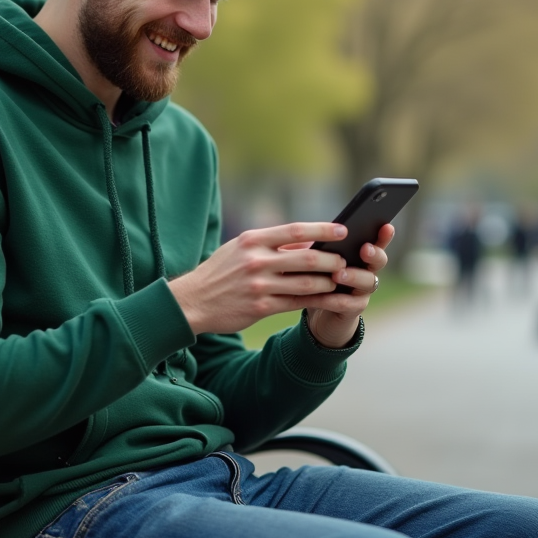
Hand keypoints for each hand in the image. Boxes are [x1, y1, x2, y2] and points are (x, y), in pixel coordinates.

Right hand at [168, 223, 349, 335]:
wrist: (193, 301)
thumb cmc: (220, 272)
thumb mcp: (240, 248)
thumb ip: (271, 243)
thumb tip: (305, 240)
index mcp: (252, 240)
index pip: (295, 230)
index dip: (323, 229)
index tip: (343, 230)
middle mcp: (257, 260)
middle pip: (307, 257)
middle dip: (332, 259)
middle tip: (345, 261)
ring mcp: (259, 285)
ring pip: (306, 282)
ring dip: (328, 282)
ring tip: (340, 280)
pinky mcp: (261, 307)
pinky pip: (298, 303)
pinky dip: (317, 300)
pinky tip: (329, 298)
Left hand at [305, 224, 394, 348]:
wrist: (319, 314)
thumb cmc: (320, 279)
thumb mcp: (319, 261)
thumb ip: (322, 248)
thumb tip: (314, 233)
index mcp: (361, 256)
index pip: (377, 242)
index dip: (384, 235)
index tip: (387, 226)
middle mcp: (367, 272)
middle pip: (379, 261)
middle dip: (374, 254)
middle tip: (364, 249)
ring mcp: (363, 292)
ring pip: (367, 282)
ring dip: (353, 276)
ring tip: (338, 274)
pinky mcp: (353, 310)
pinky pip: (346, 303)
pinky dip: (331, 299)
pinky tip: (318, 295)